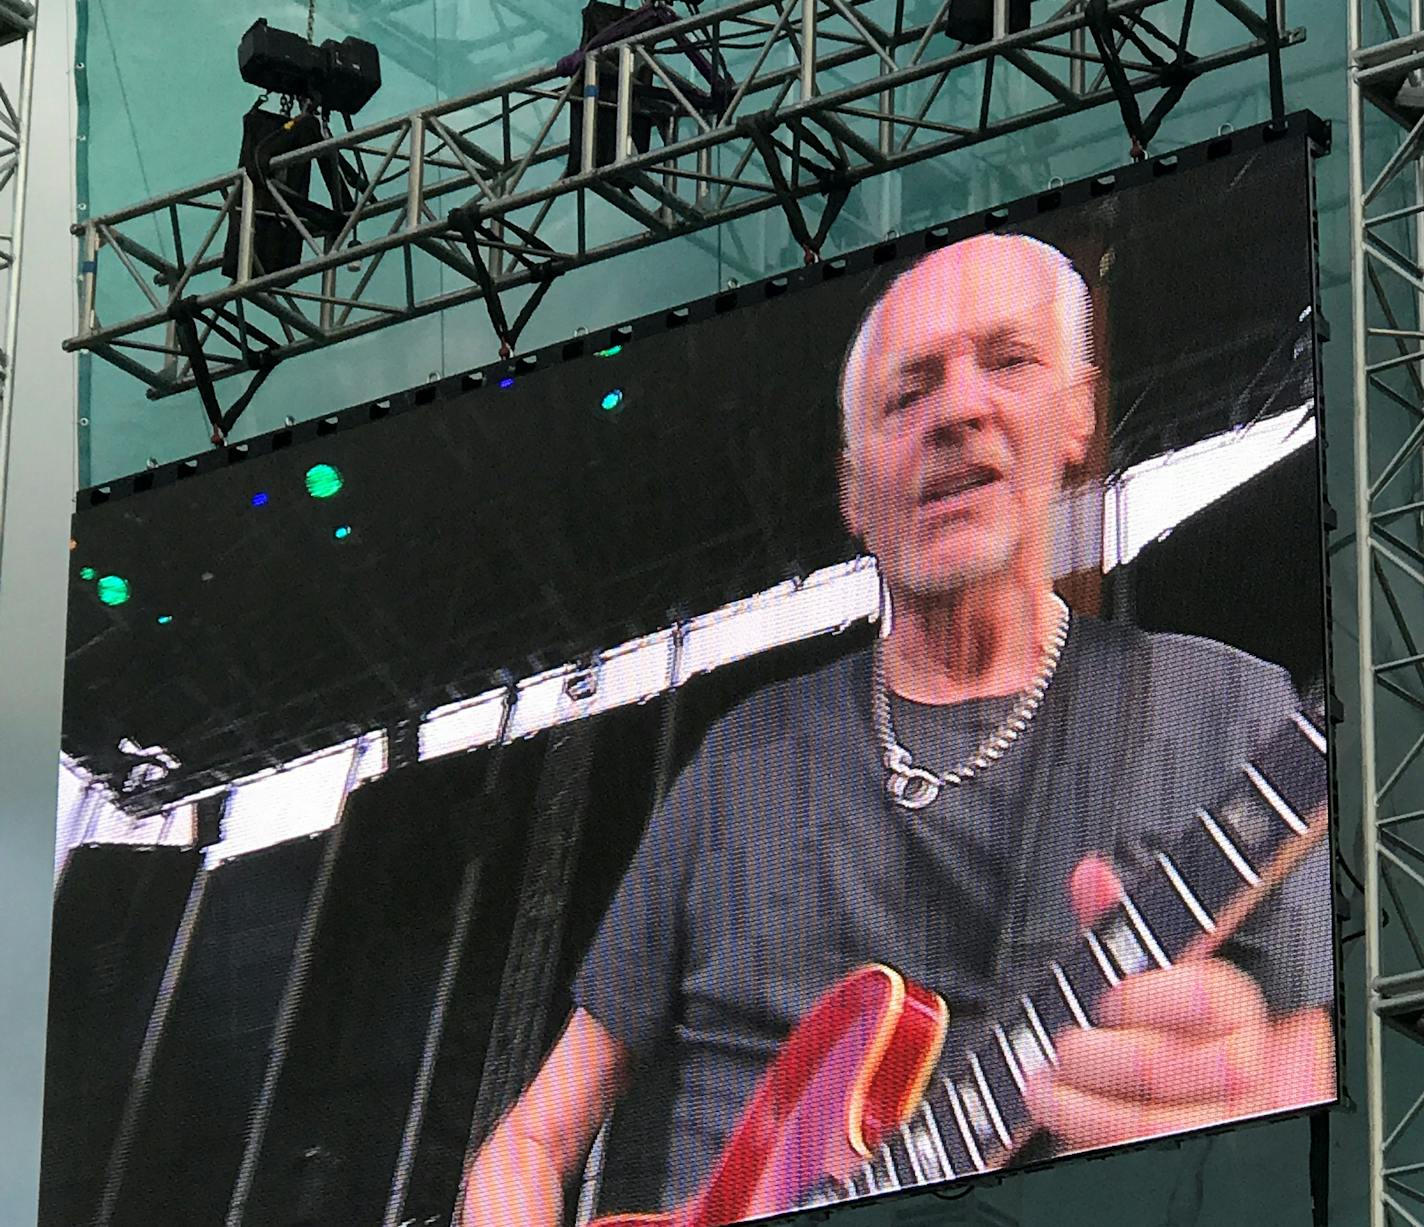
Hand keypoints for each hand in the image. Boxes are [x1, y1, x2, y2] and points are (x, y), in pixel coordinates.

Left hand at [1023, 856, 1330, 1150]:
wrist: (1174, 1131)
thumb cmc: (1160, 1055)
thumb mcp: (1141, 991)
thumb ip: (1121, 935)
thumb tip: (1092, 876)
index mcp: (1240, 1020)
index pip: (1214, 996)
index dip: (1149, 996)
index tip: (1110, 999)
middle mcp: (1249, 1078)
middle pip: (1167, 1062)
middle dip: (1096, 1053)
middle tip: (1068, 1046)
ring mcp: (1229, 1128)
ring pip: (1151, 1123)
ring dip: (1077, 1103)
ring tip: (1047, 1084)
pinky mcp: (1197, 1167)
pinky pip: (1138, 1154)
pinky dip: (1085, 1136)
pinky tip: (1060, 1114)